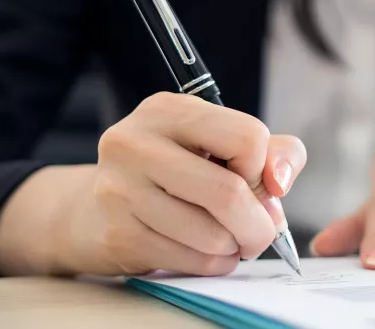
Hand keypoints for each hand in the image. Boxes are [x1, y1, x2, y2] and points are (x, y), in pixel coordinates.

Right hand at [63, 92, 306, 275]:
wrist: (95, 210)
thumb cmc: (178, 173)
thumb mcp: (225, 146)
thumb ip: (274, 153)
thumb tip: (279, 183)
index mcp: (168, 110)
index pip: (247, 137)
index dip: (263, 169)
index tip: (254, 181)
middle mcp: (136, 143)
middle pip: (229, 193)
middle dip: (260, 224)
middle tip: (262, 232)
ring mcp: (120, 190)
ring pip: (213, 235)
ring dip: (236, 247)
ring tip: (229, 240)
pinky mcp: (118, 234)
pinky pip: (192, 261)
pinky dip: (214, 264)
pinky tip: (206, 253)